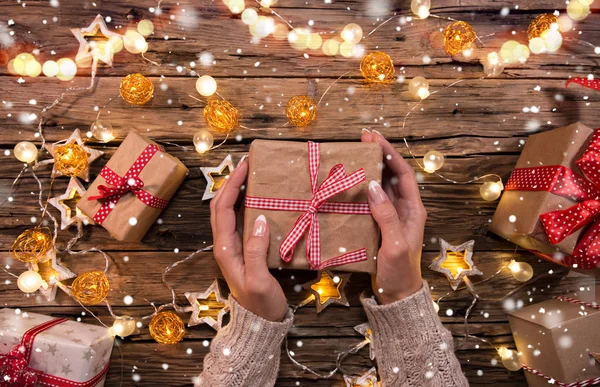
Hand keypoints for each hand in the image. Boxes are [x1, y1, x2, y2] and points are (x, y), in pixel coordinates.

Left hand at [210, 158, 287, 320]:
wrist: (261, 324)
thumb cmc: (261, 304)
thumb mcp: (259, 279)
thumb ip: (256, 250)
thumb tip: (259, 219)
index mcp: (225, 249)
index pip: (222, 209)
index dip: (231, 185)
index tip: (244, 166)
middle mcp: (224, 245)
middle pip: (220, 207)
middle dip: (230, 183)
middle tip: (246, 164)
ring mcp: (233, 248)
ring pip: (228, 212)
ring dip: (235, 192)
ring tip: (250, 176)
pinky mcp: (243, 251)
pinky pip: (240, 221)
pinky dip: (245, 205)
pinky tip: (258, 200)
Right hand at [361, 130, 425, 303]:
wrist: (396, 294)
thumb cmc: (400, 270)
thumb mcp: (395, 243)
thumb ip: (385, 215)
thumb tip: (373, 186)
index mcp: (413, 209)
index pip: (403, 173)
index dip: (390, 154)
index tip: (375, 139)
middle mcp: (402, 209)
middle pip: (390, 175)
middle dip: (378, 156)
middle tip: (361, 139)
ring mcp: (390, 216)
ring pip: (380, 186)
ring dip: (368, 170)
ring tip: (353, 155)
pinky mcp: (378, 225)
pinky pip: (370, 201)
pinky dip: (361, 189)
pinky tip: (349, 184)